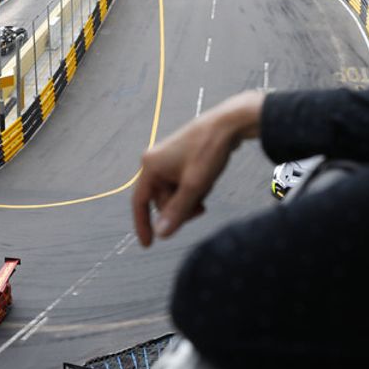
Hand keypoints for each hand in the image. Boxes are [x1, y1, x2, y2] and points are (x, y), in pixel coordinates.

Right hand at [132, 90, 263, 246]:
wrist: (228, 123)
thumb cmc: (209, 151)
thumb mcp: (194, 187)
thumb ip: (177, 212)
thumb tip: (161, 234)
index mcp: (150, 166)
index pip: (140, 202)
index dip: (143, 224)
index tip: (148, 244)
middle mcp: (154, 161)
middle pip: (160, 199)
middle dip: (178, 208)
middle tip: (200, 209)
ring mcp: (167, 158)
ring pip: (173, 192)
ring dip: (188, 198)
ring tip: (205, 190)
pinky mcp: (180, 157)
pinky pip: (181, 182)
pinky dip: (193, 188)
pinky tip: (207, 181)